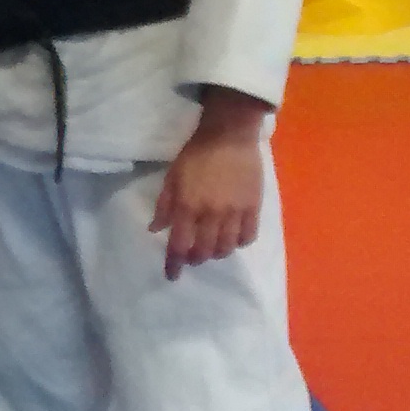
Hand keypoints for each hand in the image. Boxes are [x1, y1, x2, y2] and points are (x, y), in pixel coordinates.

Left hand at [149, 87, 271, 280]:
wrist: (229, 134)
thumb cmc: (196, 154)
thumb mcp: (172, 177)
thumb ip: (164, 205)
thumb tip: (155, 230)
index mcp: (187, 206)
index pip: (179, 245)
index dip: (174, 264)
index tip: (172, 275)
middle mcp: (211, 214)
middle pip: (204, 252)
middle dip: (195, 259)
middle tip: (192, 255)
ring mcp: (235, 212)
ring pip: (226, 248)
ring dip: (216, 253)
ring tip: (212, 247)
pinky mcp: (253, 207)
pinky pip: (248, 237)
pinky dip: (238, 243)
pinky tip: (233, 238)